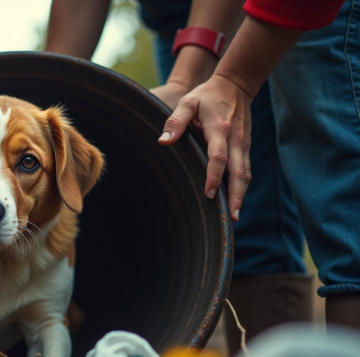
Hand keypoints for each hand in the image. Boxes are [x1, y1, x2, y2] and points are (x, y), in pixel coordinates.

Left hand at [157, 75, 253, 220]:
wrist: (236, 85)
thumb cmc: (207, 95)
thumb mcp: (188, 102)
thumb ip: (176, 121)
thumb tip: (164, 141)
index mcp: (219, 130)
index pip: (218, 157)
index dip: (214, 176)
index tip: (209, 193)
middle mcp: (235, 139)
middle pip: (238, 172)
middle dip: (236, 195)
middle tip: (231, 217)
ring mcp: (243, 144)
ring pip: (245, 173)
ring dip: (242, 194)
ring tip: (235, 215)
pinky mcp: (246, 146)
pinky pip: (246, 169)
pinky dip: (243, 185)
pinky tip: (237, 199)